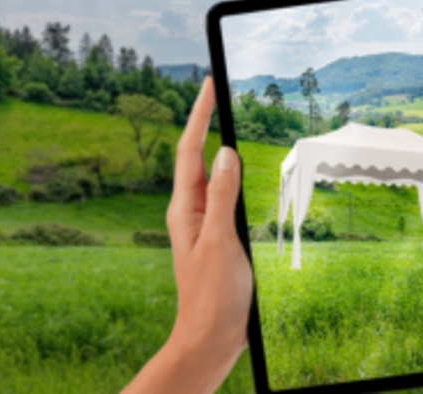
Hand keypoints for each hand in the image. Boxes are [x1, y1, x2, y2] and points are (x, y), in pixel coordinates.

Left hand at [123, 77, 252, 393]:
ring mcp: (204, 218)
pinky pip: (224, 191)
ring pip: (211, 171)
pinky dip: (232, 170)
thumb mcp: (220, 240)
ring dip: (217, 142)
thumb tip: (225, 151)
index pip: (190, 150)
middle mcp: (191, 208)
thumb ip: (222, 195)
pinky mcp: (218, 230)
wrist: (211, 337)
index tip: (209, 85)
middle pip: (196, 154)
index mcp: (185, 207)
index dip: (199, 115)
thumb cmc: (213, 294)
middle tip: (216, 90)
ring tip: (224, 117)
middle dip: (205, 120)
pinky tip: (238, 167)